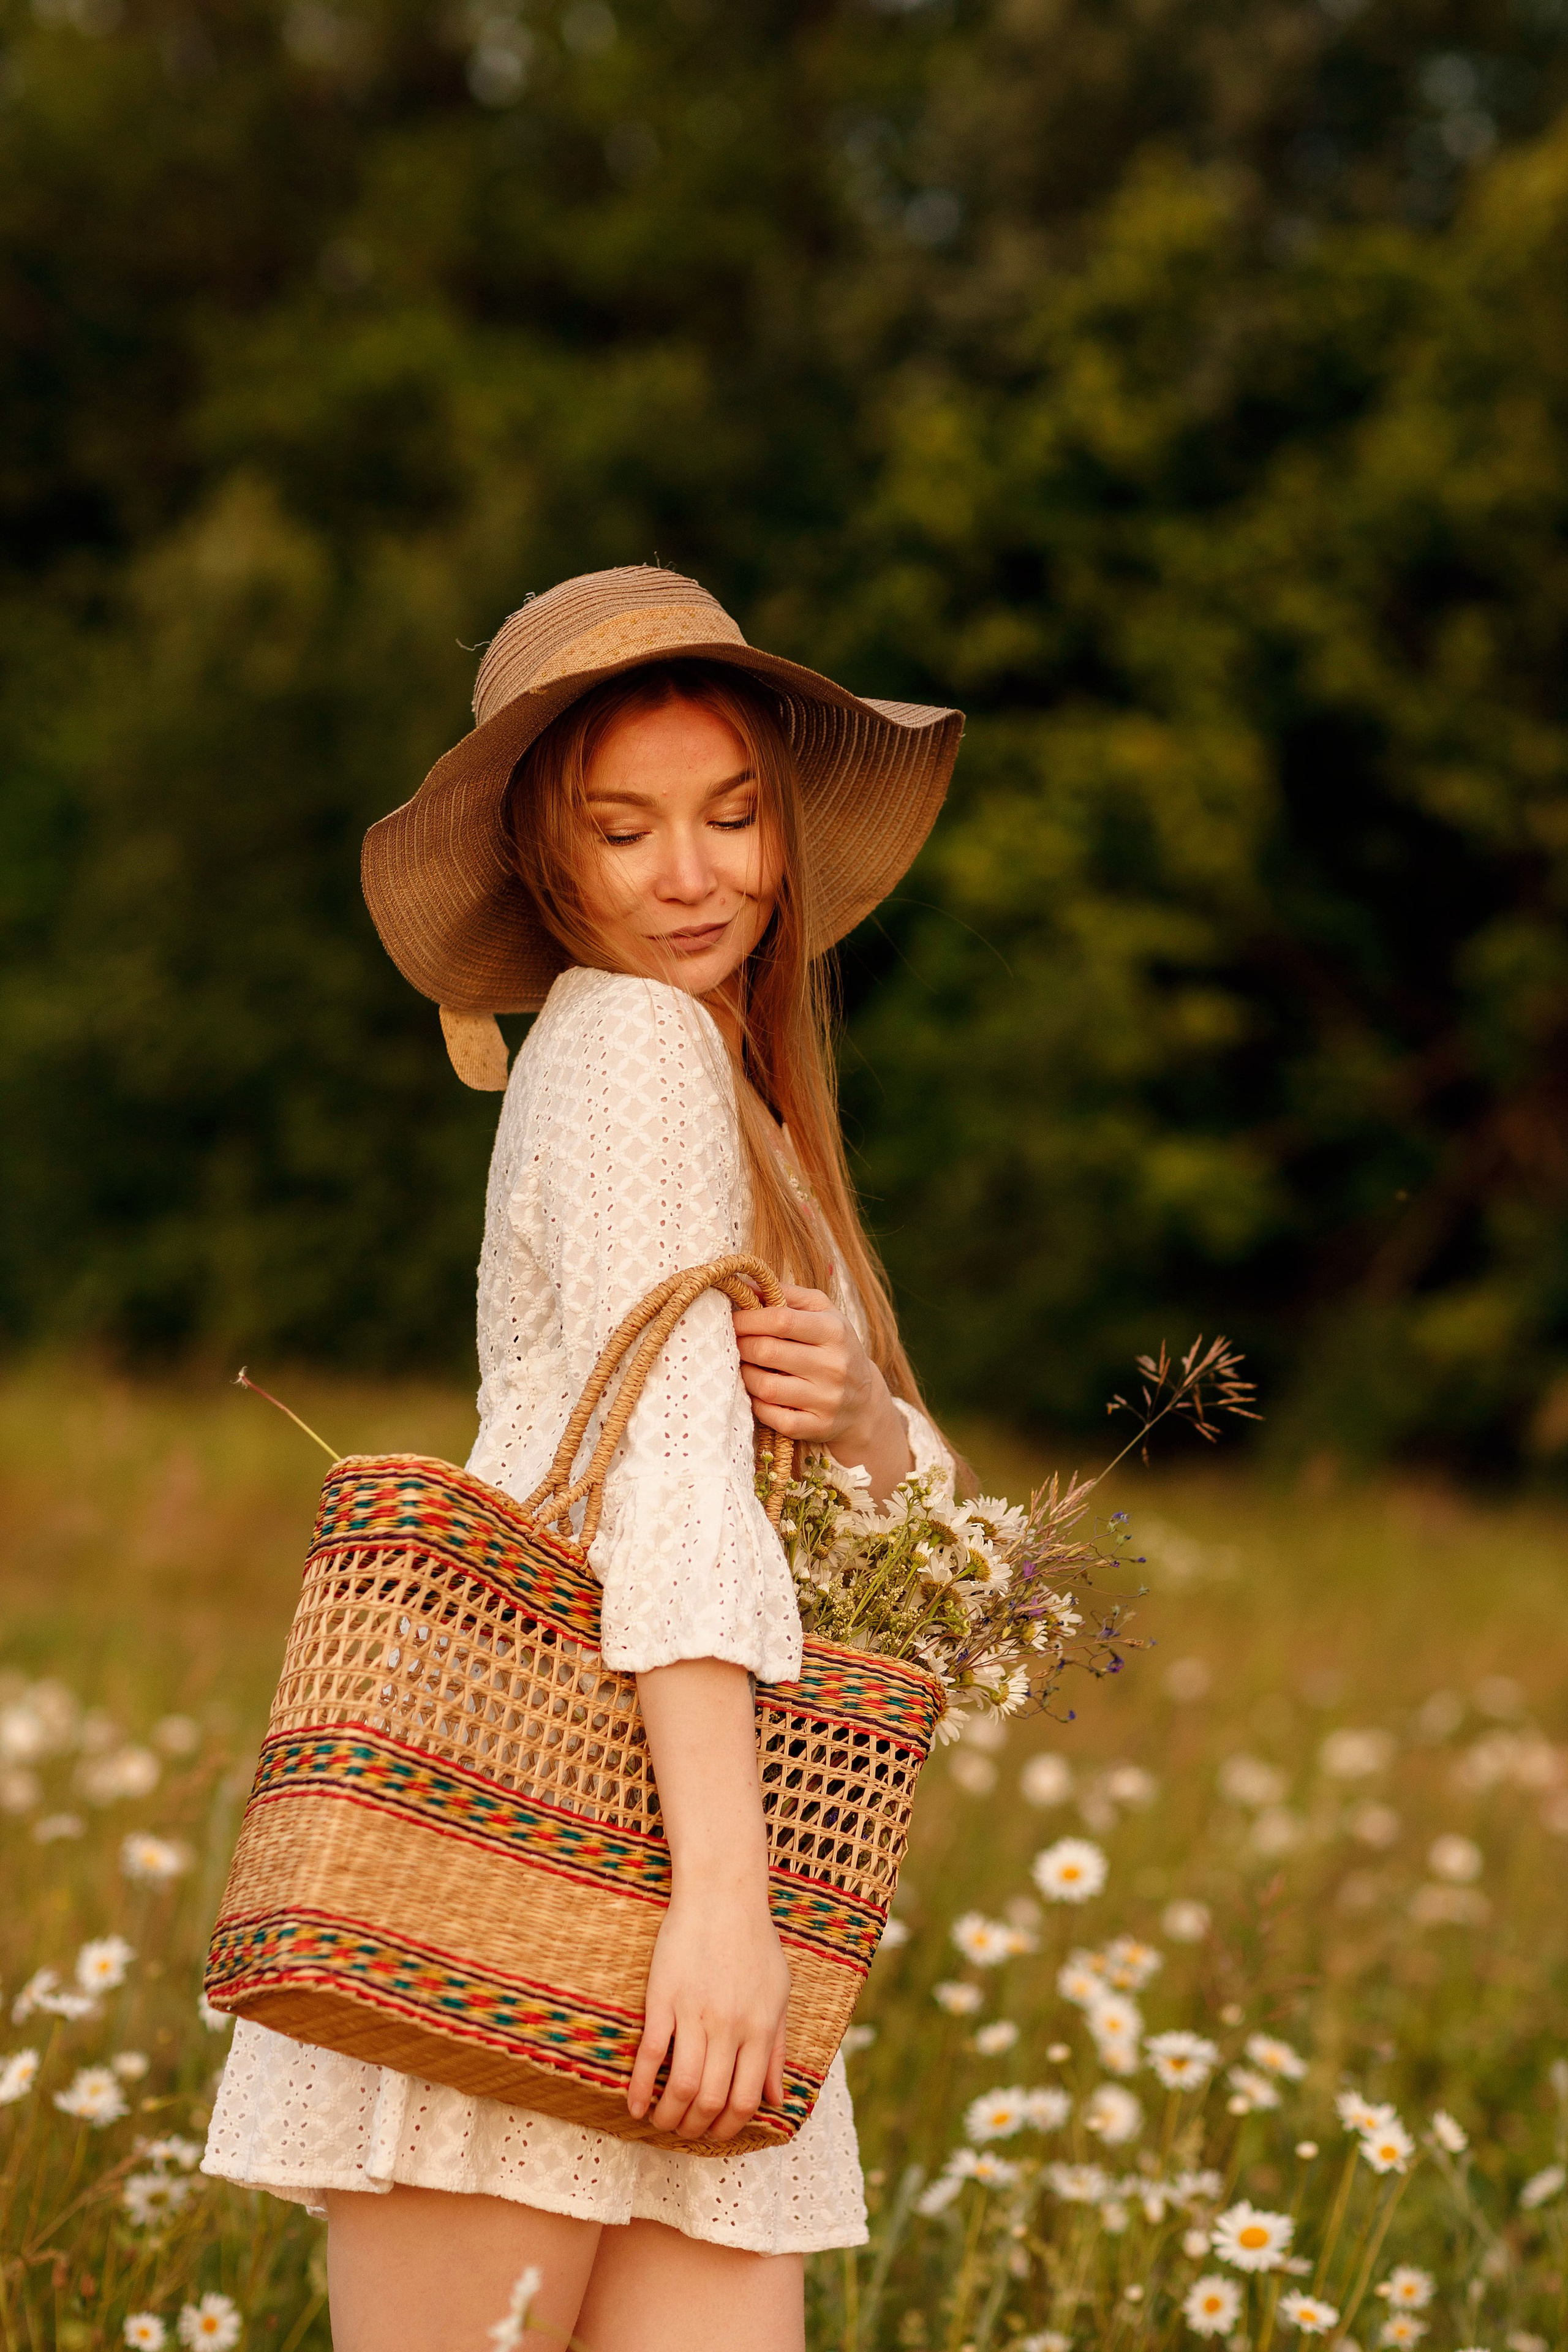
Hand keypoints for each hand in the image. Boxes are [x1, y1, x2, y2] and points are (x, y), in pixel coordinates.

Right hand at [627, 1884, 790, 2141]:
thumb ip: (777, 2049)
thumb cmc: (754, 1942)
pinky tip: (635, 2104)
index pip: (745, 2100)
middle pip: (711, 2101)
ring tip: (661, 2121)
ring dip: (668, 2116)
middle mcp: (730, 2028)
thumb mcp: (778, 1995)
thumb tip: (776, 2099)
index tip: (714, 2134)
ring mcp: (695, 2014)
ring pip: (682, 2087)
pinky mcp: (664, 1999)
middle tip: (684, 2131)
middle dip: (695, 2128)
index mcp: (760, 2030)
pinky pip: (651, 2056)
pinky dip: (641, 2088)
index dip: (727, 2127)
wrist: (722, 1895)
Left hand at [732, 1284, 911, 1499]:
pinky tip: (758, 1394)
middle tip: (733, 1343)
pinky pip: (773, 1417)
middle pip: (767, 1352)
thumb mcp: (823, 1312)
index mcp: (834, 1331)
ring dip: (745, 1376)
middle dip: (741, 1345)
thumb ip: (787, 1294)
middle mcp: (834, 1366)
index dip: (748, 1318)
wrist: (864, 1402)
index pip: (780, 1319)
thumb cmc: (834, 1347)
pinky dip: (757, 1405)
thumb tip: (745, 1280)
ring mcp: (826, 1400)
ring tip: (745, 1367)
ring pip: (766, 1387)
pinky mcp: (817, 1427)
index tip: (732, 1318)